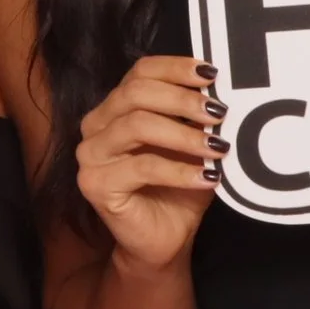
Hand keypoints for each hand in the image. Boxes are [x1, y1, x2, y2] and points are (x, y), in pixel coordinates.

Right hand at [76, 55, 223, 272]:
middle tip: (219, 112)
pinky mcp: (95, 184)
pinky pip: (142, 167)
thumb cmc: (178, 189)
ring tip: (217, 148)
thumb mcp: (192, 145)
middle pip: (135, 93)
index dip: (175, 68)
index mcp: (115, 108)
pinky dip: (180, 171)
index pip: (140, 72)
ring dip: (184, 135)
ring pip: (137, 126)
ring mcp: (90, 155)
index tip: (211, 74)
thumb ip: (197, 117)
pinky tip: (208, 177)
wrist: (164, 240)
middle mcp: (96, 126)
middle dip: (182, 100)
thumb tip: (219, 93)